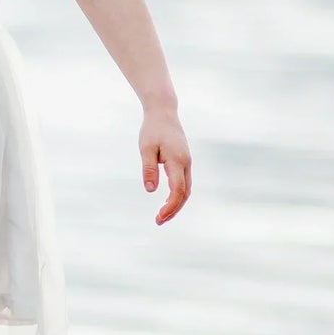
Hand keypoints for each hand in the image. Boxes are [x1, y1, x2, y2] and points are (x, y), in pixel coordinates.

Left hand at [140, 107, 190, 224]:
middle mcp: (186, 163)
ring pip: (186, 189)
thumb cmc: (152, 129)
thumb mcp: (146, 149)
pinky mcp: (184, 161)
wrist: (163, 113)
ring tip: (162, 216)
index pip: (177, 190)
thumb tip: (150, 190)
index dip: (170, 207)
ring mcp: (187, 162)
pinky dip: (178, 195)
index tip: (158, 217)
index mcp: (177, 161)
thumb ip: (149, 169)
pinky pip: (184, 183)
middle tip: (159, 221)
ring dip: (176, 204)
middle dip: (173, 210)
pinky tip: (167, 202)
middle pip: (185, 193)